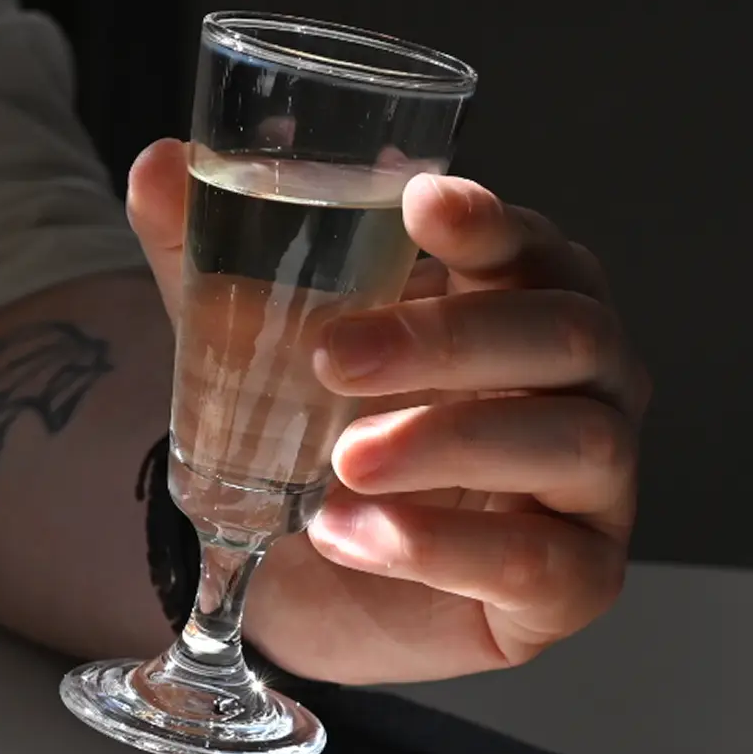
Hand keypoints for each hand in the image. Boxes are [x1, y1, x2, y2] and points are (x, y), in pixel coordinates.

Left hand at [127, 140, 648, 684]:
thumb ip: (215, 266)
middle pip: (565, 333)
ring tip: (341, 461)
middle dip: (447, 339)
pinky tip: (350, 534)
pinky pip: (538, 560)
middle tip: (333, 356)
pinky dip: (438, 546)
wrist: (325, 589)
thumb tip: (155, 164)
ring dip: (449, 440)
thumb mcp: (263, 356)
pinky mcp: (575, 584)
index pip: (536, 246)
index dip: (489, 222)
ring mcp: (597, 487)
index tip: (418, 202)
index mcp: (527, 305)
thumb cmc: (328, 445)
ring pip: (573, 440)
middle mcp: (587, 385)